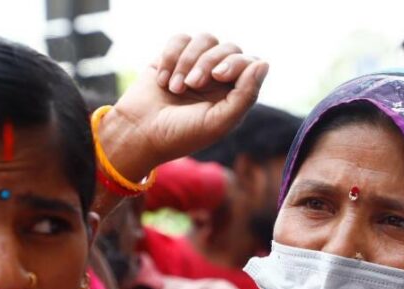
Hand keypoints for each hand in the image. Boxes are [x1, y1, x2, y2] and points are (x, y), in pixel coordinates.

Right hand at [98, 33, 268, 181]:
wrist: (139, 133)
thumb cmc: (182, 134)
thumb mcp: (219, 121)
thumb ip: (246, 94)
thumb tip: (264, 63)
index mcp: (234, 93)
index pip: (249, 62)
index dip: (237, 62)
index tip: (219, 77)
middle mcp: (218, 77)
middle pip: (229, 47)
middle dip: (210, 62)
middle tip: (194, 84)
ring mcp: (195, 65)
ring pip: (205, 39)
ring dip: (188, 61)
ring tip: (177, 88)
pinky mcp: (172, 57)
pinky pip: (180, 39)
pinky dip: (171, 58)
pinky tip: (163, 81)